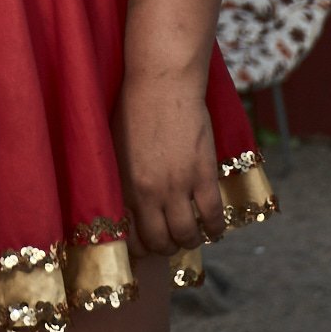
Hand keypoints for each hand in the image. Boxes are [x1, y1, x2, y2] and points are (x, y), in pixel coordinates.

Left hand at [113, 68, 225, 256]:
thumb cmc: (133, 108)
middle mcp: (149, 193)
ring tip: (192, 236)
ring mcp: (178, 186)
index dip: (140, 248)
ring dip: (190, 241)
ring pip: (187, 234)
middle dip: (165, 248)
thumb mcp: (115, 149)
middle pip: (159, 242)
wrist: (161, 83)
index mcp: (123, 187)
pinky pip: (212, 214)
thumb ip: (121, 179)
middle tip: (170, 243)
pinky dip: (215, 228)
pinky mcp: (203, 174)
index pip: (131, 237)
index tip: (146, 245)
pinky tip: (215, 229)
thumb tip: (126, 204)